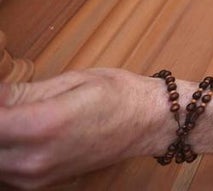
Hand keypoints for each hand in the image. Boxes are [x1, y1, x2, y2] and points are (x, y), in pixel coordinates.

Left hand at [0, 68, 171, 188]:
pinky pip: (5, 170)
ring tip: (18, 116)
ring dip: (2, 138)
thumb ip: (24, 91)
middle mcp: (34, 159)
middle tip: (10, 104)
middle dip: (0, 120)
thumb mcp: (72, 80)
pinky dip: (6, 152)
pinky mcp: (40, 184)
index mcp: (43, 125)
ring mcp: (36, 177)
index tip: (4, 96)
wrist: (149, 124)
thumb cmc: (119, 96)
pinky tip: (21, 135)